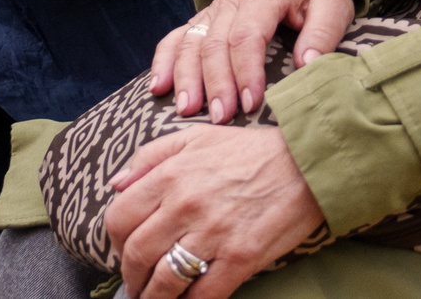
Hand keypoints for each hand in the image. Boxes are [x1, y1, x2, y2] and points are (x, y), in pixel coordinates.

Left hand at [105, 125, 324, 298]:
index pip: (119, 217)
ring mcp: (213, 233)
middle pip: (136, 254)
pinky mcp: (240, 257)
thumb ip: (150, 156)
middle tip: (136, 284)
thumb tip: (116, 184)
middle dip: (131, 277)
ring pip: (165, 281)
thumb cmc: (250, 150)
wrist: (306, 162)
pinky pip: (204, 294)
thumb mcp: (195, 137)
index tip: (122, 251)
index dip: (114, 242)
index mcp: (170, 174)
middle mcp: (185, 204)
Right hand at [152, 0, 352, 123]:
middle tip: (221, 117)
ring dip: (186, 77)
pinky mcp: (204, 19)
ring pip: (191, 41)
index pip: (249, 33)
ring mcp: (214, 9)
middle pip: (215, 42)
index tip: (252, 103)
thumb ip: (323, 33)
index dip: (246, 70)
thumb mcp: (334, 6)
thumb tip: (307, 65)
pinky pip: (177, 37)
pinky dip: (164, 61)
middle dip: (215, 82)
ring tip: (187, 109)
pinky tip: (158, 87)